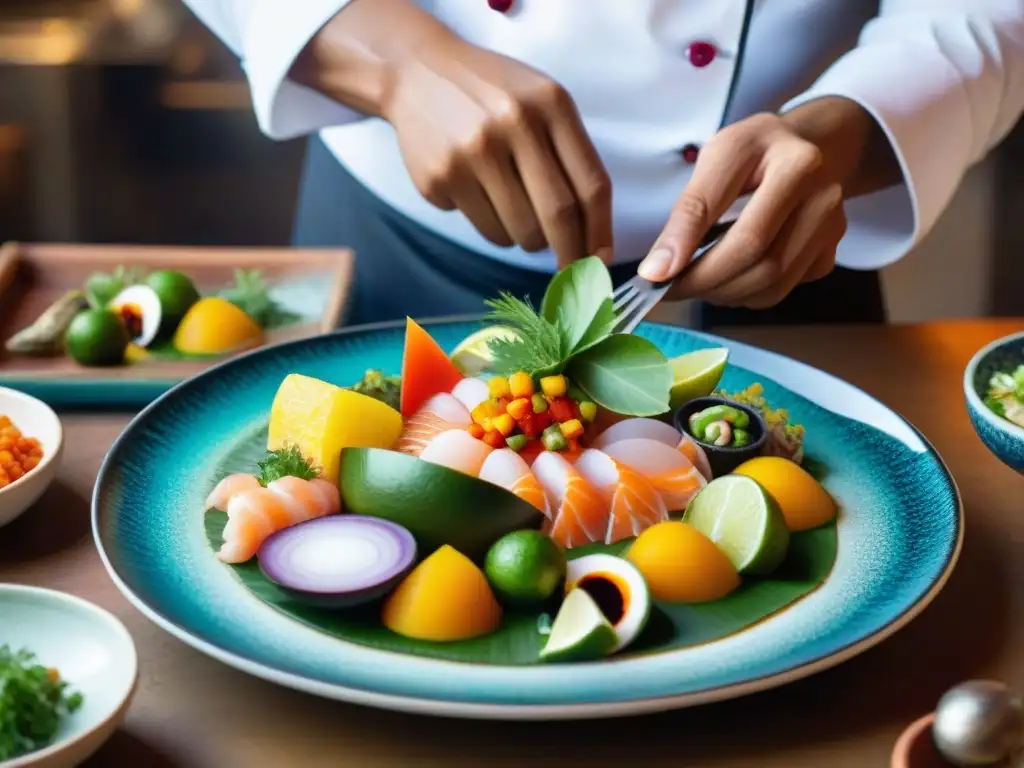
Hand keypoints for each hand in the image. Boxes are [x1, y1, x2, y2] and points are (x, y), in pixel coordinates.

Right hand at [383, 38, 612, 266]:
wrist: (418, 73)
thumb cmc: (494, 95)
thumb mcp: (541, 102)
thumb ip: (570, 155)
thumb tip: (591, 236)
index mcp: (550, 104)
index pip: (591, 185)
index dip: (601, 231)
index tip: (600, 259)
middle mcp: (514, 124)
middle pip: (558, 215)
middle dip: (569, 253)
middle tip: (570, 270)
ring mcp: (474, 151)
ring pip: (520, 231)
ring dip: (527, 240)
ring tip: (517, 214)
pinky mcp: (441, 176)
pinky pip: (485, 229)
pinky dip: (494, 228)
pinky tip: (482, 197)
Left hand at [639, 102, 876, 308]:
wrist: (813, 146)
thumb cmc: (758, 151)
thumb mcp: (718, 158)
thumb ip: (690, 211)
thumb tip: (659, 270)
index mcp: (795, 163)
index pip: (741, 227)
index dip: (694, 256)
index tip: (656, 277)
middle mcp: (825, 197)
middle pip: (760, 261)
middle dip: (707, 283)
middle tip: (672, 286)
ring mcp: (833, 228)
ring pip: (772, 284)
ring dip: (725, 293)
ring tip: (699, 280)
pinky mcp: (831, 252)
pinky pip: (782, 289)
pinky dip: (747, 293)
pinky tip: (729, 275)